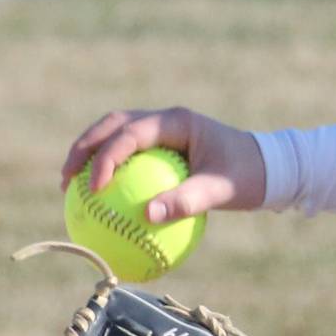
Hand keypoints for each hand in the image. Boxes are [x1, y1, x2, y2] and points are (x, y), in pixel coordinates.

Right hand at [60, 106, 266, 221]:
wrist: (269, 168)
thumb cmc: (248, 176)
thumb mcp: (222, 190)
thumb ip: (187, 201)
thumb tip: (149, 215)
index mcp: (177, 121)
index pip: (129, 133)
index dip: (106, 157)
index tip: (95, 188)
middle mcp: (165, 120)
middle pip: (112, 126)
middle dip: (84, 149)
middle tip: (66, 180)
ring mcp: (163, 131)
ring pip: (116, 136)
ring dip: (91, 156)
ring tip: (71, 187)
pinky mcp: (163, 148)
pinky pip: (130, 157)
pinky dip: (110, 172)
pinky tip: (98, 202)